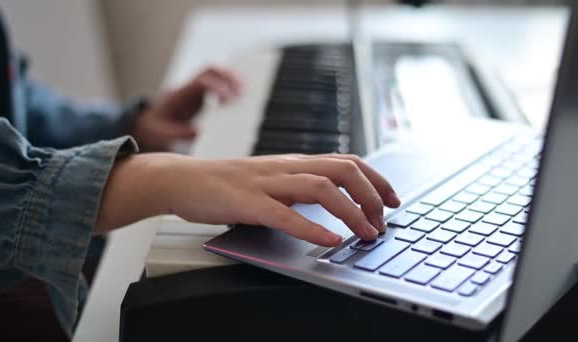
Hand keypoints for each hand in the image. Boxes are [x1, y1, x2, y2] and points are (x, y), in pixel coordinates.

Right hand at [97, 153, 399, 246]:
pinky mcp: (247, 202)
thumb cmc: (226, 183)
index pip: (347, 161)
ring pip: (320, 188)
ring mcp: (267, 183)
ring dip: (351, 212)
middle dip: (372, 194)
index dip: (376, 179)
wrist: (183, 179)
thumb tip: (333, 199)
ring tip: (367, 232)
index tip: (393, 199)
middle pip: (342, 169)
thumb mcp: (272, 179)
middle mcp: (286, 168)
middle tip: (383, 220)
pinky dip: (312, 228)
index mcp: (294, 163)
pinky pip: (285, 214)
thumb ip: (300, 186)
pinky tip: (329, 239)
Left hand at [131, 67, 241, 150]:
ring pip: (216, 73)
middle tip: (243, 90)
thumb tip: (200, 132)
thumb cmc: (155, 127)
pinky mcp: (203, 95)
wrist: (148, 123)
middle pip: (211, 71)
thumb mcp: (162, 133)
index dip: (215, 87)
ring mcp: (196, 89)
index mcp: (180, 93)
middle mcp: (189, 87)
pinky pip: (218, 83)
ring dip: (232, 78)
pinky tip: (242, 95)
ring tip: (248, 91)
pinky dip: (231, 86)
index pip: (200, 82)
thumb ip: (179, 133)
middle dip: (228, 77)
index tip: (227, 99)